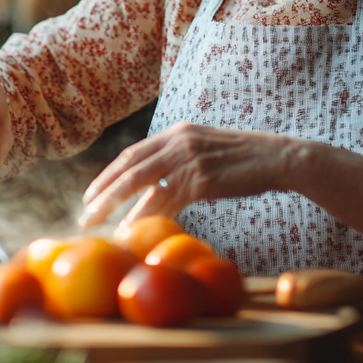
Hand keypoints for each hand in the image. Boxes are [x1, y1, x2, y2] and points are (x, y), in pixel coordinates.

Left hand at [78, 122, 303, 228]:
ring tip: (99, 225)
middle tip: (85, 213)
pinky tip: (133, 230)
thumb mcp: (205, 150)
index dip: (109, 175)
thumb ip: (178, 162)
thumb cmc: (243, 160)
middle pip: (129, 168)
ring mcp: (190, 160)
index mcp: (176, 132)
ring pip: (142, 184)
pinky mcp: (203, 180)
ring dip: (116, 206)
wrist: (277, 158)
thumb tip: (153, 188)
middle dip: (103, 192)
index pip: (132, 154)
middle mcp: (178, 142)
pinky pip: (167, 200)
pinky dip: (146, 216)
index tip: (91, 194)